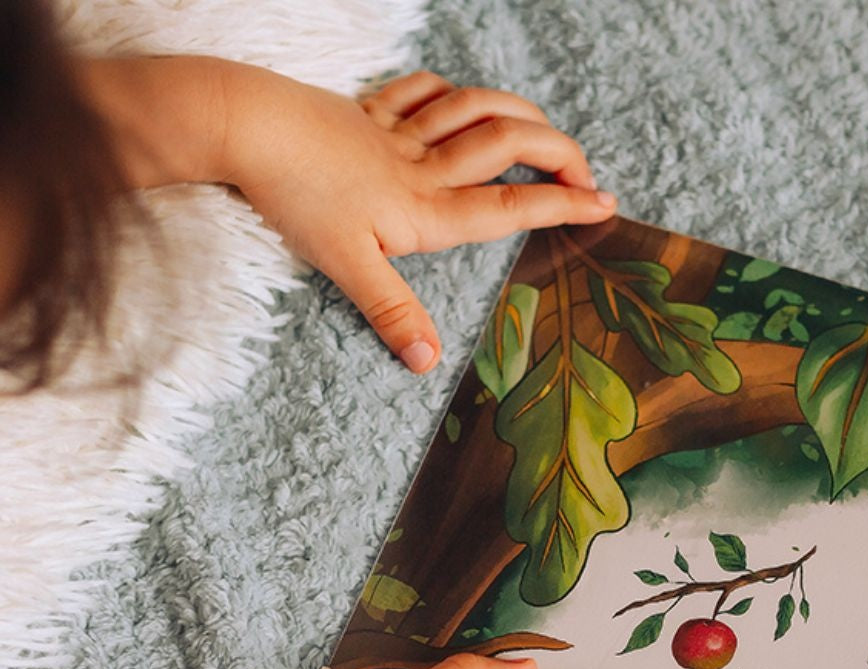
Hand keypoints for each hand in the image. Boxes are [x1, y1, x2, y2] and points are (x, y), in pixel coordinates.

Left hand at [218, 65, 615, 370]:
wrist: (247, 127)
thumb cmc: (297, 196)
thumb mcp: (347, 266)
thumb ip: (393, 312)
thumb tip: (428, 361)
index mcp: (427, 208)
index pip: (511, 207)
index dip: (562, 206)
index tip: (604, 206)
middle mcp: (423, 165)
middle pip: (509, 145)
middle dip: (558, 153)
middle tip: (587, 174)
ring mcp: (397, 132)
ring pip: (476, 109)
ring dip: (519, 114)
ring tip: (543, 133)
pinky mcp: (368, 111)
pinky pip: (423, 91)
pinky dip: (452, 93)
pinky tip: (460, 101)